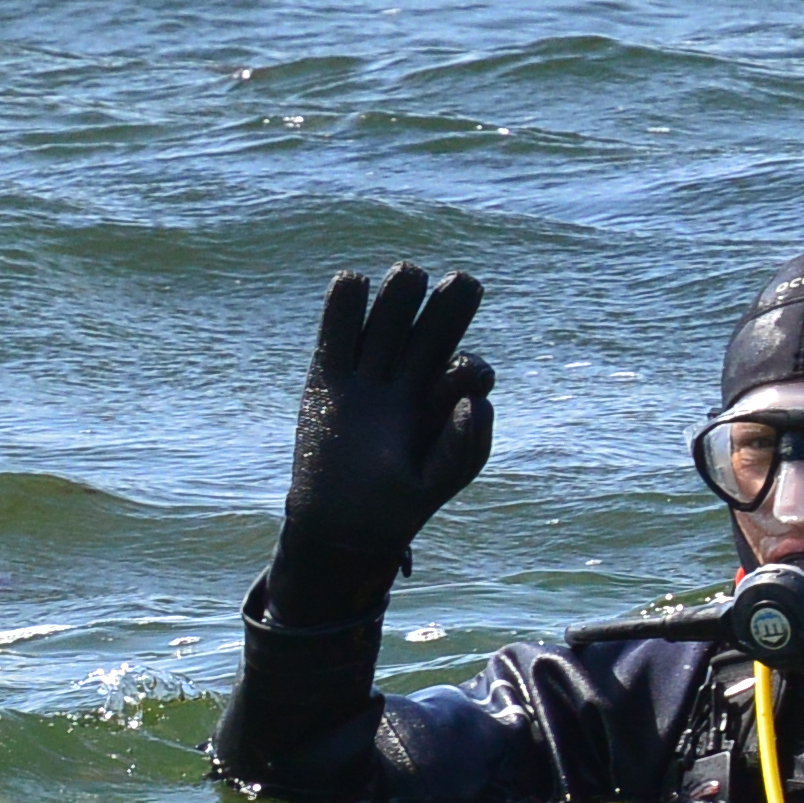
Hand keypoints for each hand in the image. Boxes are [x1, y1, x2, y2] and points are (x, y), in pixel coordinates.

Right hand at [270, 263, 494, 614]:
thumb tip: (475, 402)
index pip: (466, 371)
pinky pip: (337, 333)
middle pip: (435, 331)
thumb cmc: (393, 508)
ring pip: (389, 321)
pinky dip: (343, 305)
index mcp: (443, 406)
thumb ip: (462, 448)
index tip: (464, 379)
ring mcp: (369, 376)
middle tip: (464, 283)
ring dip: (400, 295)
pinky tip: (352, 281)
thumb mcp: (437, 485)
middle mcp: (410, 382)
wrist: (338, 527)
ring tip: (408, 276)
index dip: (471, 369)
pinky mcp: (328, 378)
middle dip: (452, 306)